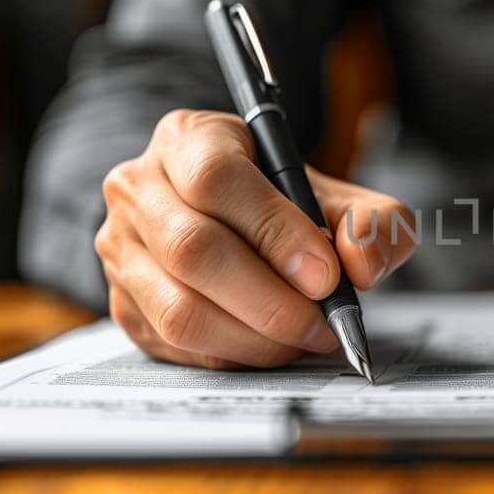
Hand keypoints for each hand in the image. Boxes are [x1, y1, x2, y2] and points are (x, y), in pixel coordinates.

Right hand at [95, 109, 414, 368]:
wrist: (233, 223)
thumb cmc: (283, 204)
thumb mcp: (338, 197)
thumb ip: (372, 221)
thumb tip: (360, 263)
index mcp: (189, 138)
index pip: (216, 177)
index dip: (273, 230)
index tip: (324, 274)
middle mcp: (139, 187)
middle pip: (192, 250)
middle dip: (270, 301)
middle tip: (321, 322)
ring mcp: (121, 247)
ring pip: (178, 309)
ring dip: (254, 338)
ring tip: (304, 338)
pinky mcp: (122, 302)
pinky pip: (175, 345)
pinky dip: (234, 355)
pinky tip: (270, 345)